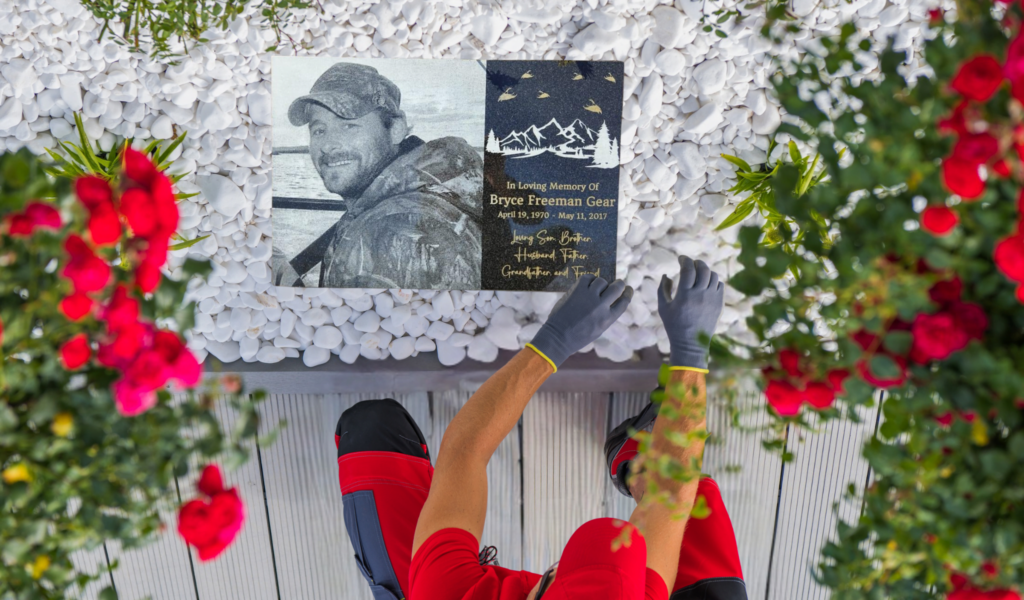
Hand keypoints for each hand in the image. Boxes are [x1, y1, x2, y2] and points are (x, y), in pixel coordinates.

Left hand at [528, 275, 632, 370]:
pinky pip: (588, 278)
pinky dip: (589, 279)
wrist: (558, 337)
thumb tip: (610, 298)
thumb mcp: (599, 329)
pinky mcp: (577, 291)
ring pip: (602, 281)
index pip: (624, 302)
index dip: (628, 293)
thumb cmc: (578, 336)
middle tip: (617, 283)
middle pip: (616, 288)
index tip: (628, 289)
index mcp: (608, 319)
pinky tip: (587, 284)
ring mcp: (589, 297)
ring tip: (596, 287)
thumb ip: (606, 315)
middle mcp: (601, 307)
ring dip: (601, 283)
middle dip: (619, 284)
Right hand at [658, 256, 723, 370]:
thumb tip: (666, 275)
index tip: (681, 258)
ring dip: (705, 271)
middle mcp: (700, 294)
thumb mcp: (663, 307)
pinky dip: (713, 280)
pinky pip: (720, 285)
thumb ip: (663, 289)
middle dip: (696, 263)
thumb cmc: (674, 325)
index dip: (684, 260)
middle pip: (703, 269)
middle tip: (691, 264)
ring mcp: (712, 299)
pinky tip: (706, 283)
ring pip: (713, 276)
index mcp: (685, 294)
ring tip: (698, 273)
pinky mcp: (719, 304)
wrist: (691, 343)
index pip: (688, 269)